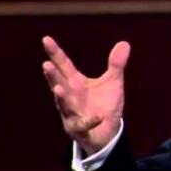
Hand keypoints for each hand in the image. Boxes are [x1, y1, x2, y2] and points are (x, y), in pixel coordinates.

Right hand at [41, 36, 130, 154]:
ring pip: (64, 105)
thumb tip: (124, 43)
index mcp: (75, 82)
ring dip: (61, 98)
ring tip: (58, 90)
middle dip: (52, 76)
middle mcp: (70, 96)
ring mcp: (72, 113)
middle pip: (58, 84)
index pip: (63, 65)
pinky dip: (90, 121)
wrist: (107, 131)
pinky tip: (98, 116)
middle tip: (46, 64)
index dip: (55, 53)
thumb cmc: (104, 104)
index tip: (46, 39)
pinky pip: (83, 125)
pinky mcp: (80, 129)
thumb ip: (116, 64)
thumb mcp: (113, 82)